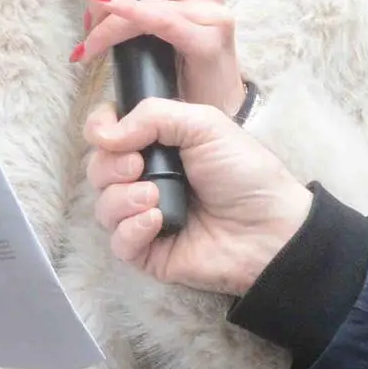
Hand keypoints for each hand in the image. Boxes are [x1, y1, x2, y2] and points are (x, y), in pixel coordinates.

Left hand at [51, 0, 245, 114]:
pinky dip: (124, 22)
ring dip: (106, 15)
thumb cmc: (173, 56)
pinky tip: (98, 37)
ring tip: (90, 39)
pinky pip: (160, 20)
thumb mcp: (132, 13)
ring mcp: (210, 8)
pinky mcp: (210, 38)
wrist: (207, 104)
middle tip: (88, 18)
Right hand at [86, 98, 314, 296]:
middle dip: (110, 166)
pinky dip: (130, 229)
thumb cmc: (246, 173)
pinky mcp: (148, 252)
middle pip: (97, 169)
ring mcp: (144, 217)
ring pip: (102, 206)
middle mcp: (146, 179)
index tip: (105, 133)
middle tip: (139, 166)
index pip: (108, 133)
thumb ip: (154, 115)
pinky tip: (156, 221)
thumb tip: (105, 133)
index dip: (99, 129)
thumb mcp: (205, 125)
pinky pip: (117, 242)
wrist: (270, 228)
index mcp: (158, 145)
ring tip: (153, 197)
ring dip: (121, 198)